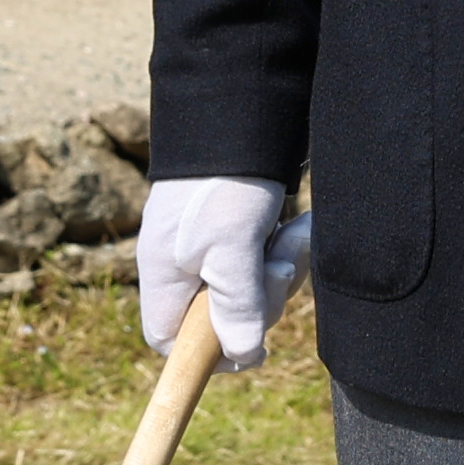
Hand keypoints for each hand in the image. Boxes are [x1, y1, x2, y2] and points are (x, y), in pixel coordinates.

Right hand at [135, 172, 314, 368]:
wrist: (242, 110)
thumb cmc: (225, 181)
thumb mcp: (231, 247)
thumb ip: (236, 305)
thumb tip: (244, 354)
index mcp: (164, 274)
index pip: (169, 340)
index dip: (208, 353)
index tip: (252, 344)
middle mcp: (183, 264)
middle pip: (220, 318)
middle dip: (261, 300)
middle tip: (279, 269)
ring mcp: (211, 247)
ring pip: (250, 290)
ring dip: (280, 269)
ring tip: (295, 236)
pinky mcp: (239, 230)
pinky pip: (265, 262)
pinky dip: (286, 249)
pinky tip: (300, 227)